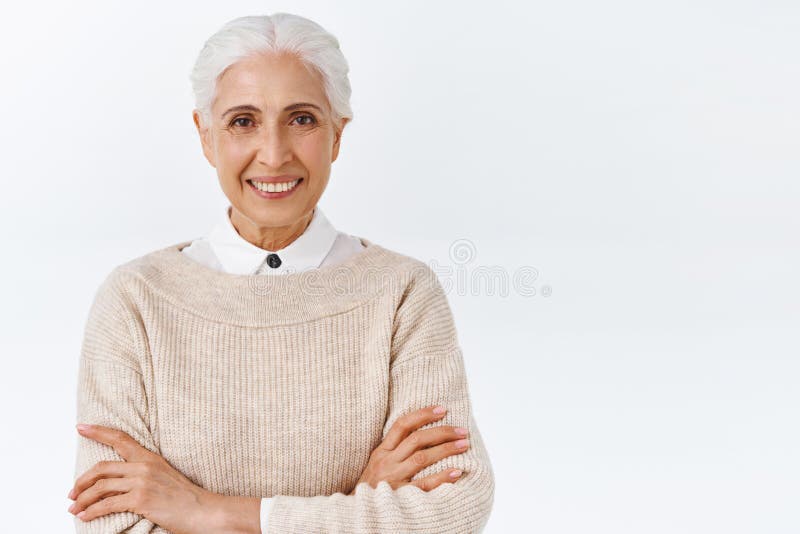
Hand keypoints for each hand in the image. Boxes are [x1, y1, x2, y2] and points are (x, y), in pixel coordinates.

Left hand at [67, 424, 226, 533]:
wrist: (204, 511)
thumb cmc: (185, 498)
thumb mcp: (164, 478)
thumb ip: (141, 475)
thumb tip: (114, 483)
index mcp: (150, 458)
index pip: (120, 439)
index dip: (99, 432)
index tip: (81, 427)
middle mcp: (144, 466)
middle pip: (102, 468)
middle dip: (81, 481)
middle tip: (72, 492)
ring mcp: (142, 482)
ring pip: (100, 487)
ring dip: (82, 499)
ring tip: (74, 508)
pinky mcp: (141, 499)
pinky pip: (107, 504)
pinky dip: (91, 511)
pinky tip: (85, 516)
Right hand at [349, 405, 469, 494]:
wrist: (357, 512)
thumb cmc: (371, 487)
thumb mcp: (377, 464)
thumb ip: (394, 450)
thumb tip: (423, 435)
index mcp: (381, 451)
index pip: (402, 425)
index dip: (423, 414)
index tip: (442, 409)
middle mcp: (387, 462)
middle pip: (417, 439)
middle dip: (442, 432)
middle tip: (462, 431)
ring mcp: (393, 479)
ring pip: (422, 458)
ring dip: (446, 449)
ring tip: (464, 445)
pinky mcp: (400, 496)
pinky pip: (424, 484)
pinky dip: (441, 477)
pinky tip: (456, 472)